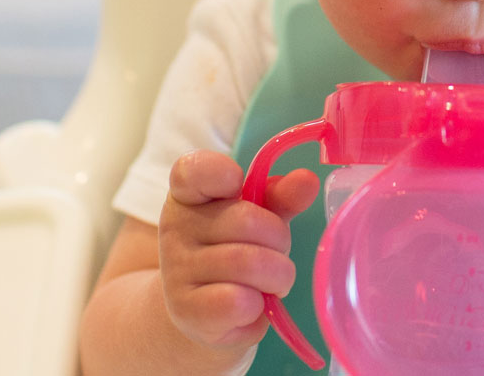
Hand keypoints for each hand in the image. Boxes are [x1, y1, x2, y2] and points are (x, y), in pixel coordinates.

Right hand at [158, 149, 319, 350]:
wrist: (203, 313)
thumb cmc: (235, 253)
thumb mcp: (260, 218)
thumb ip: (281, 197)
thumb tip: (307, 180)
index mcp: (189, 196)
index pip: (193, 171)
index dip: (220, 171)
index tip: (237, 183)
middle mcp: (176, 229)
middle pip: (247, 220)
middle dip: (280, 240)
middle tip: (277, 255)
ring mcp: (177, 271)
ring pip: (250, 263)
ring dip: (278, 276)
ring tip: (272, 283)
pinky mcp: (186, 311)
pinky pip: (239, 301)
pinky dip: (259, 306)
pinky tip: (253, 306)